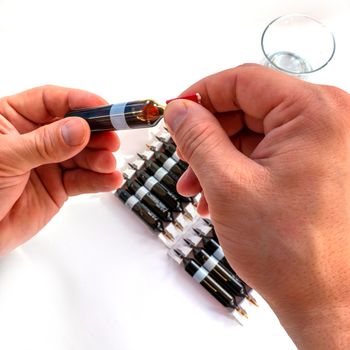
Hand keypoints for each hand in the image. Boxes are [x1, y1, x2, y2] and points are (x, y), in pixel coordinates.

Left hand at [0, 86, 121, 255]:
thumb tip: (78, 129)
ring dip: (100, 159)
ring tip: (108, 163)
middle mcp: (34, 139)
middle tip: (112, 138)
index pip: (51, 101)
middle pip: (74, 128)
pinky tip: (109, 178)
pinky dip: (99, 180)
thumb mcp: (6, 158)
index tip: (102, 108)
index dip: (79, 102)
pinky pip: (83, 180)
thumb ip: (44, 144)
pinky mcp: (58, 187)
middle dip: (96, 133)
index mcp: (13, 119)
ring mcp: (48, 163)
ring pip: (82, 155)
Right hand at [164, 64, 349, 348]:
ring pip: (253, 133)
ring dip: (218, 157)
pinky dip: (238, 168)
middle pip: (246, 107)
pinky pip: (267, 152)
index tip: (176, 114)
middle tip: (184, 158)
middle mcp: (327, 120)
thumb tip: (180, 111)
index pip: (242, 80)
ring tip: (198, 188)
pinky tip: (219, 194)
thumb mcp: (227, 183)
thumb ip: (197, 138)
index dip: (201, 95)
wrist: (324, 299)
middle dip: (208, 135)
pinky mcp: (318, 162)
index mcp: (314, 113)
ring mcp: (325, 142)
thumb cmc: (291, 252)